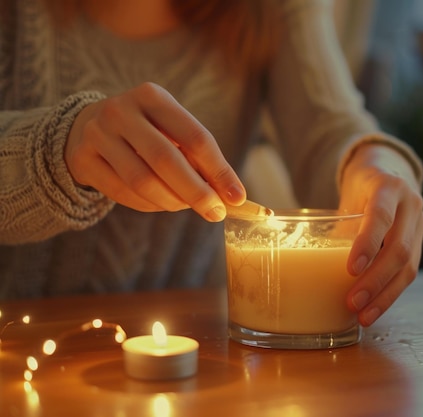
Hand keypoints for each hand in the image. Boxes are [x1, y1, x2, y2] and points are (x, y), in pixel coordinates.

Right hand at [65, 82, 244, 220]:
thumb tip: (229, 194)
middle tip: (216, 212)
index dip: (219, 171)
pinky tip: (162, 203)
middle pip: (167, 160)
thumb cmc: (146, 131)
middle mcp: (121, 111)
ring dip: (172, 201)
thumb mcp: (171, 130)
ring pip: (142, 181)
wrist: (88, 126)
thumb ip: (198, 157)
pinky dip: (149, 205)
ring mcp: (97, 134)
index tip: (237, 197)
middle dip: (197, 192)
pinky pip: (123, 193)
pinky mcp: (83, 159)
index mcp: (153, 97)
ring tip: (187, 206)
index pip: (195, 138)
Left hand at [339, 143, 422, 326]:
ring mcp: (420, 224)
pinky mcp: (421, 242)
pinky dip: (390, 292)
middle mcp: (411, 204)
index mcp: (388, 187)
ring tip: (364, 315)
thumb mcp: (348, 199)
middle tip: (353, 302)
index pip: (381, 216)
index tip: (351, 269)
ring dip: (385, 295)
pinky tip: (374, 307)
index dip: (367, 243)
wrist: (389, 174)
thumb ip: (339, 228)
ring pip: (410, 266)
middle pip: (400, 248)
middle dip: (376, 280)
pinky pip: (409, 272)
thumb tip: (311, 268)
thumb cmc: (361, 189)